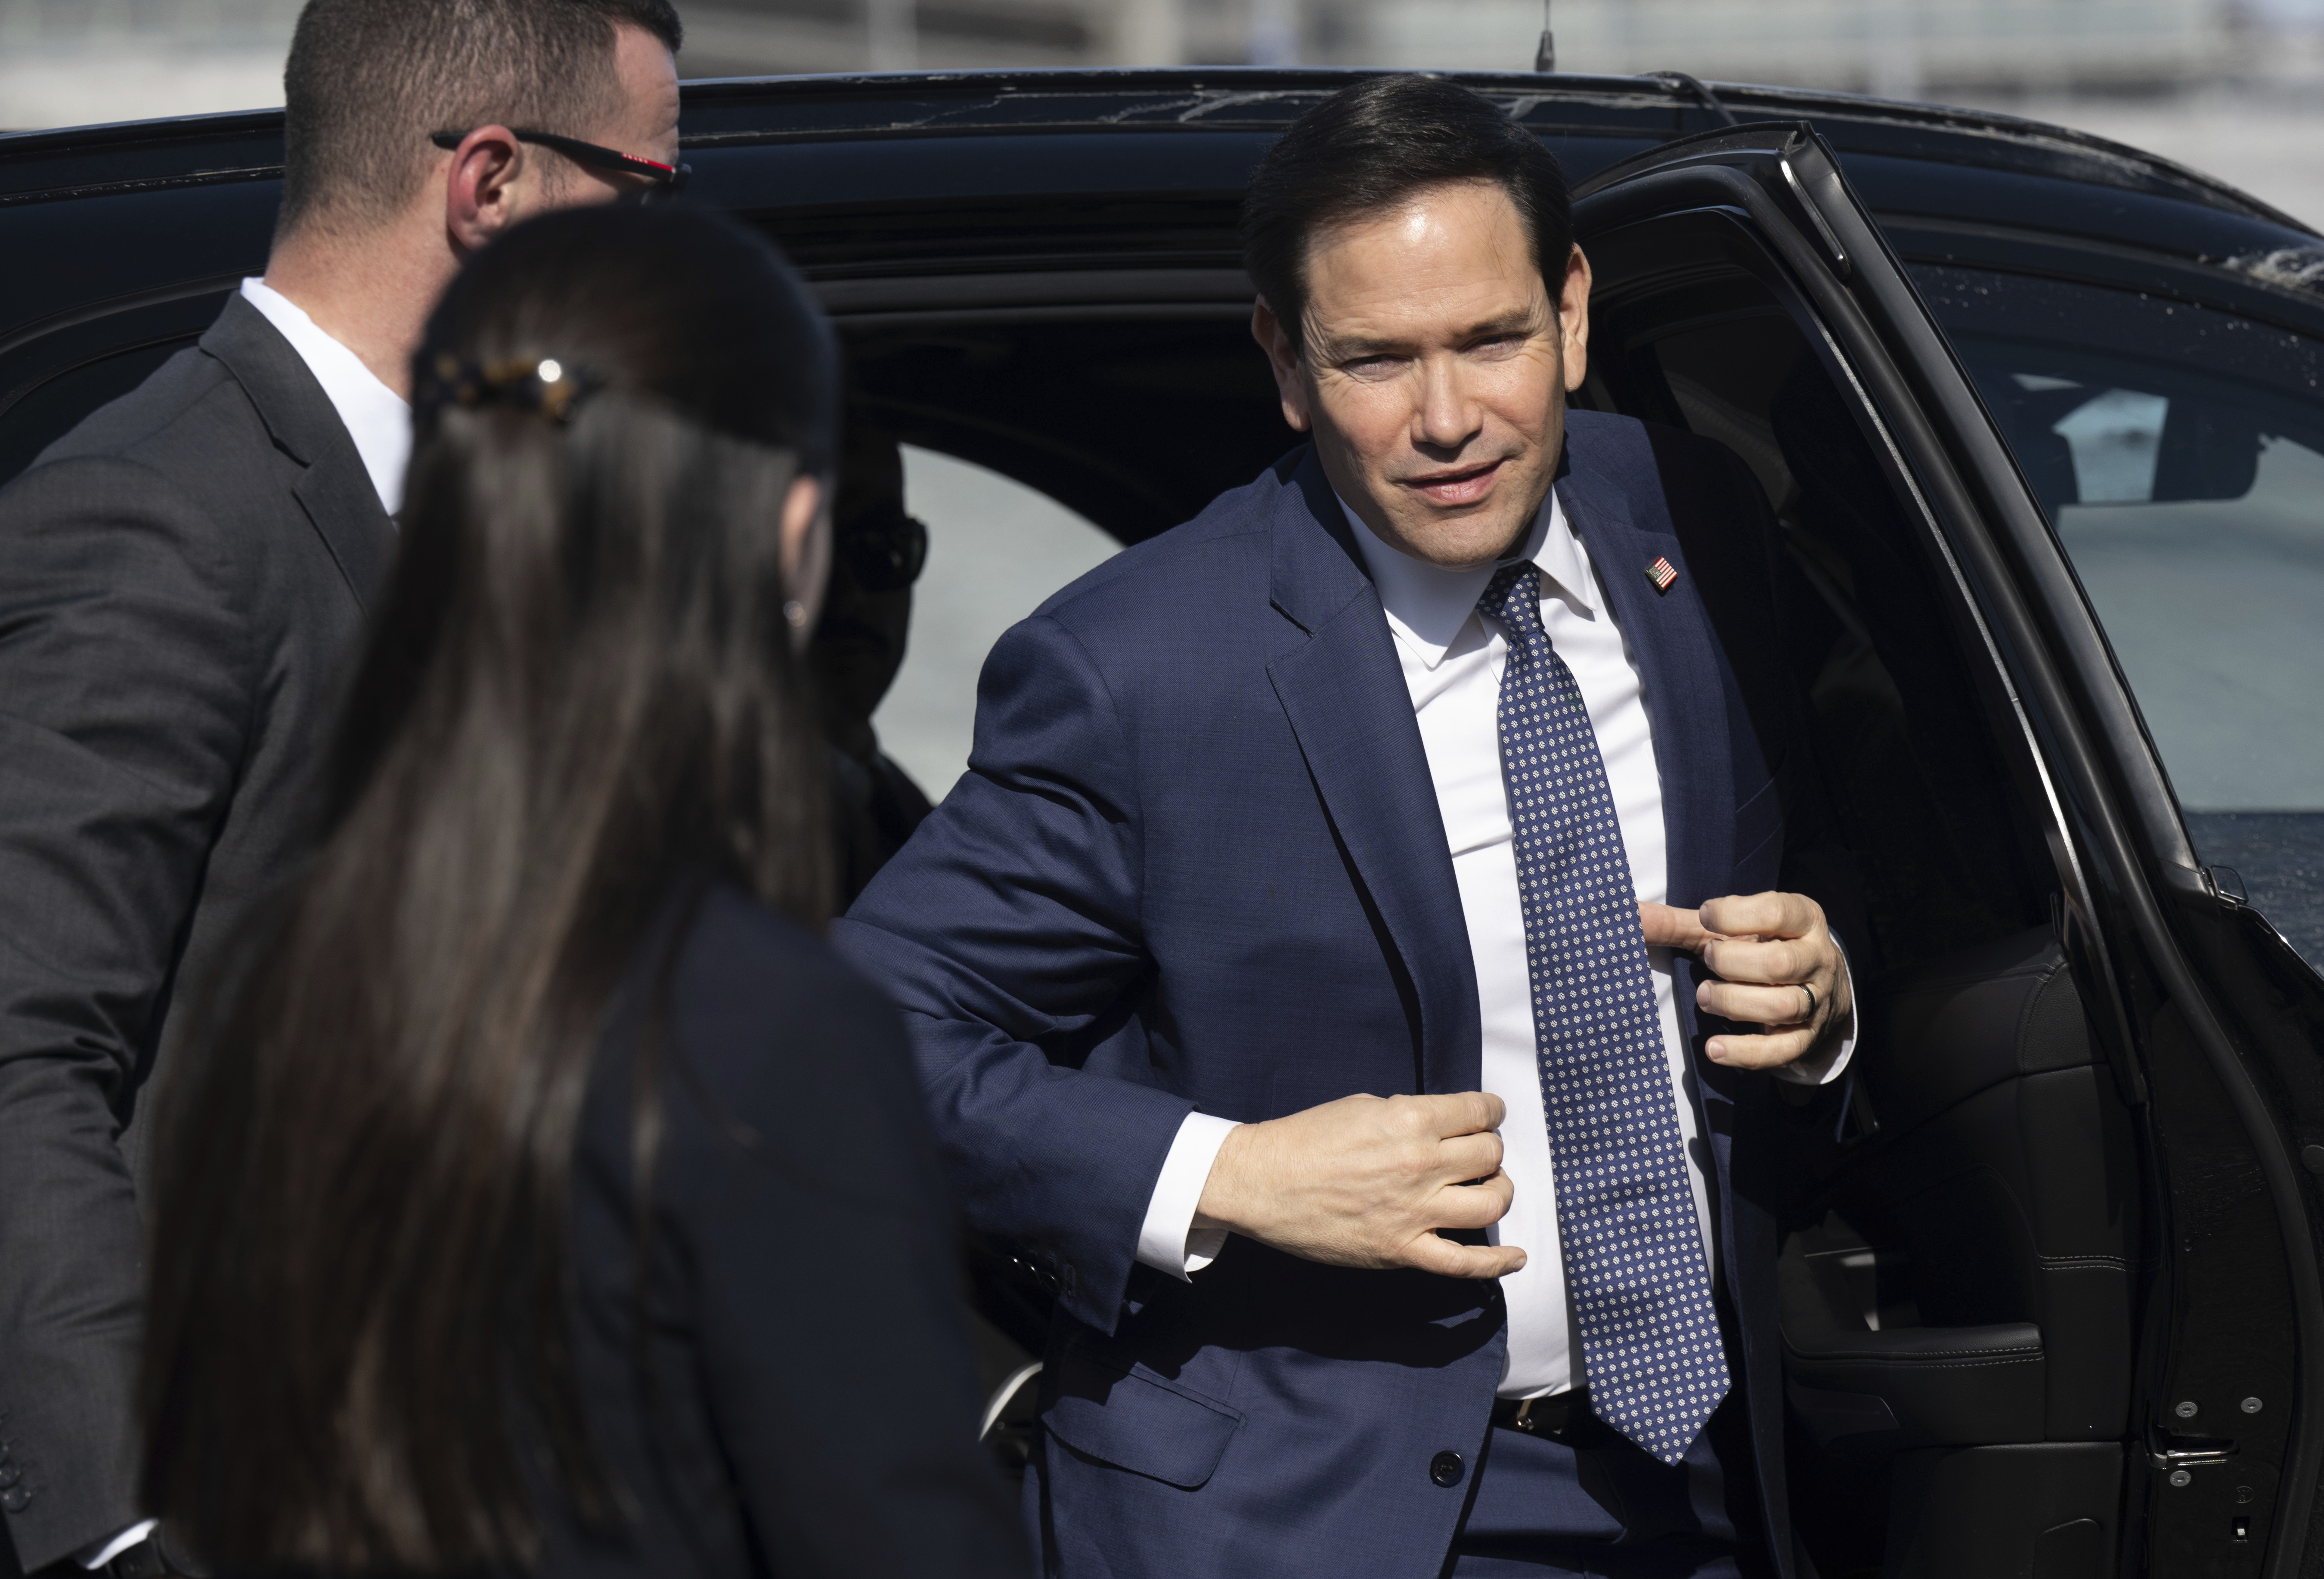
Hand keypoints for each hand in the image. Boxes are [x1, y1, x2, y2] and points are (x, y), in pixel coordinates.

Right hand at [1192, 1092, 1524, 1278]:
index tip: (1487, 1115)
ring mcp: (1415, 1211)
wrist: (1261, 1183)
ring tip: (1486, 1188)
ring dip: (1497, 1192)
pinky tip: (1515, 1258)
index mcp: (1410, 1120)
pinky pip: (1464, 1264)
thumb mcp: (1361, 1107)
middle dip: (1490, 1150)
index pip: (1479, 1111)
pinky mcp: (1402, 1250)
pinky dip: (1497, 1264)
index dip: (1490, 1111)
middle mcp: (1421, 1163)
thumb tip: (1441, 1126)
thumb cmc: (1305, 1139)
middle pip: (1491, 1155)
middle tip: (1475, 1152)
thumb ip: (1408, 1115)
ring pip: (1492, 1203)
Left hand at [1638, 891, 1851, 1070]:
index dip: (1735, 915)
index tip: (1706, 917)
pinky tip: (1714, 1048)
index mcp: (1803, 919)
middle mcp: (1817, 958)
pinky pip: (1781, 1050)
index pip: (1777, 913)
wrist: (1815, 984)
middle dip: (1732, 963)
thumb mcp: (1730, 928)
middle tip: (1708, 960)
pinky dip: (1745, 1052)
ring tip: (1705, 996)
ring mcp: (1816, 1000)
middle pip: (1779, 963)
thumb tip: (1630, 915)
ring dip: (1734, 1002)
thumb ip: (1680, 922)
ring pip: (1782, 1006)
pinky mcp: (1805, 1037)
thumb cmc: (1760, 946)